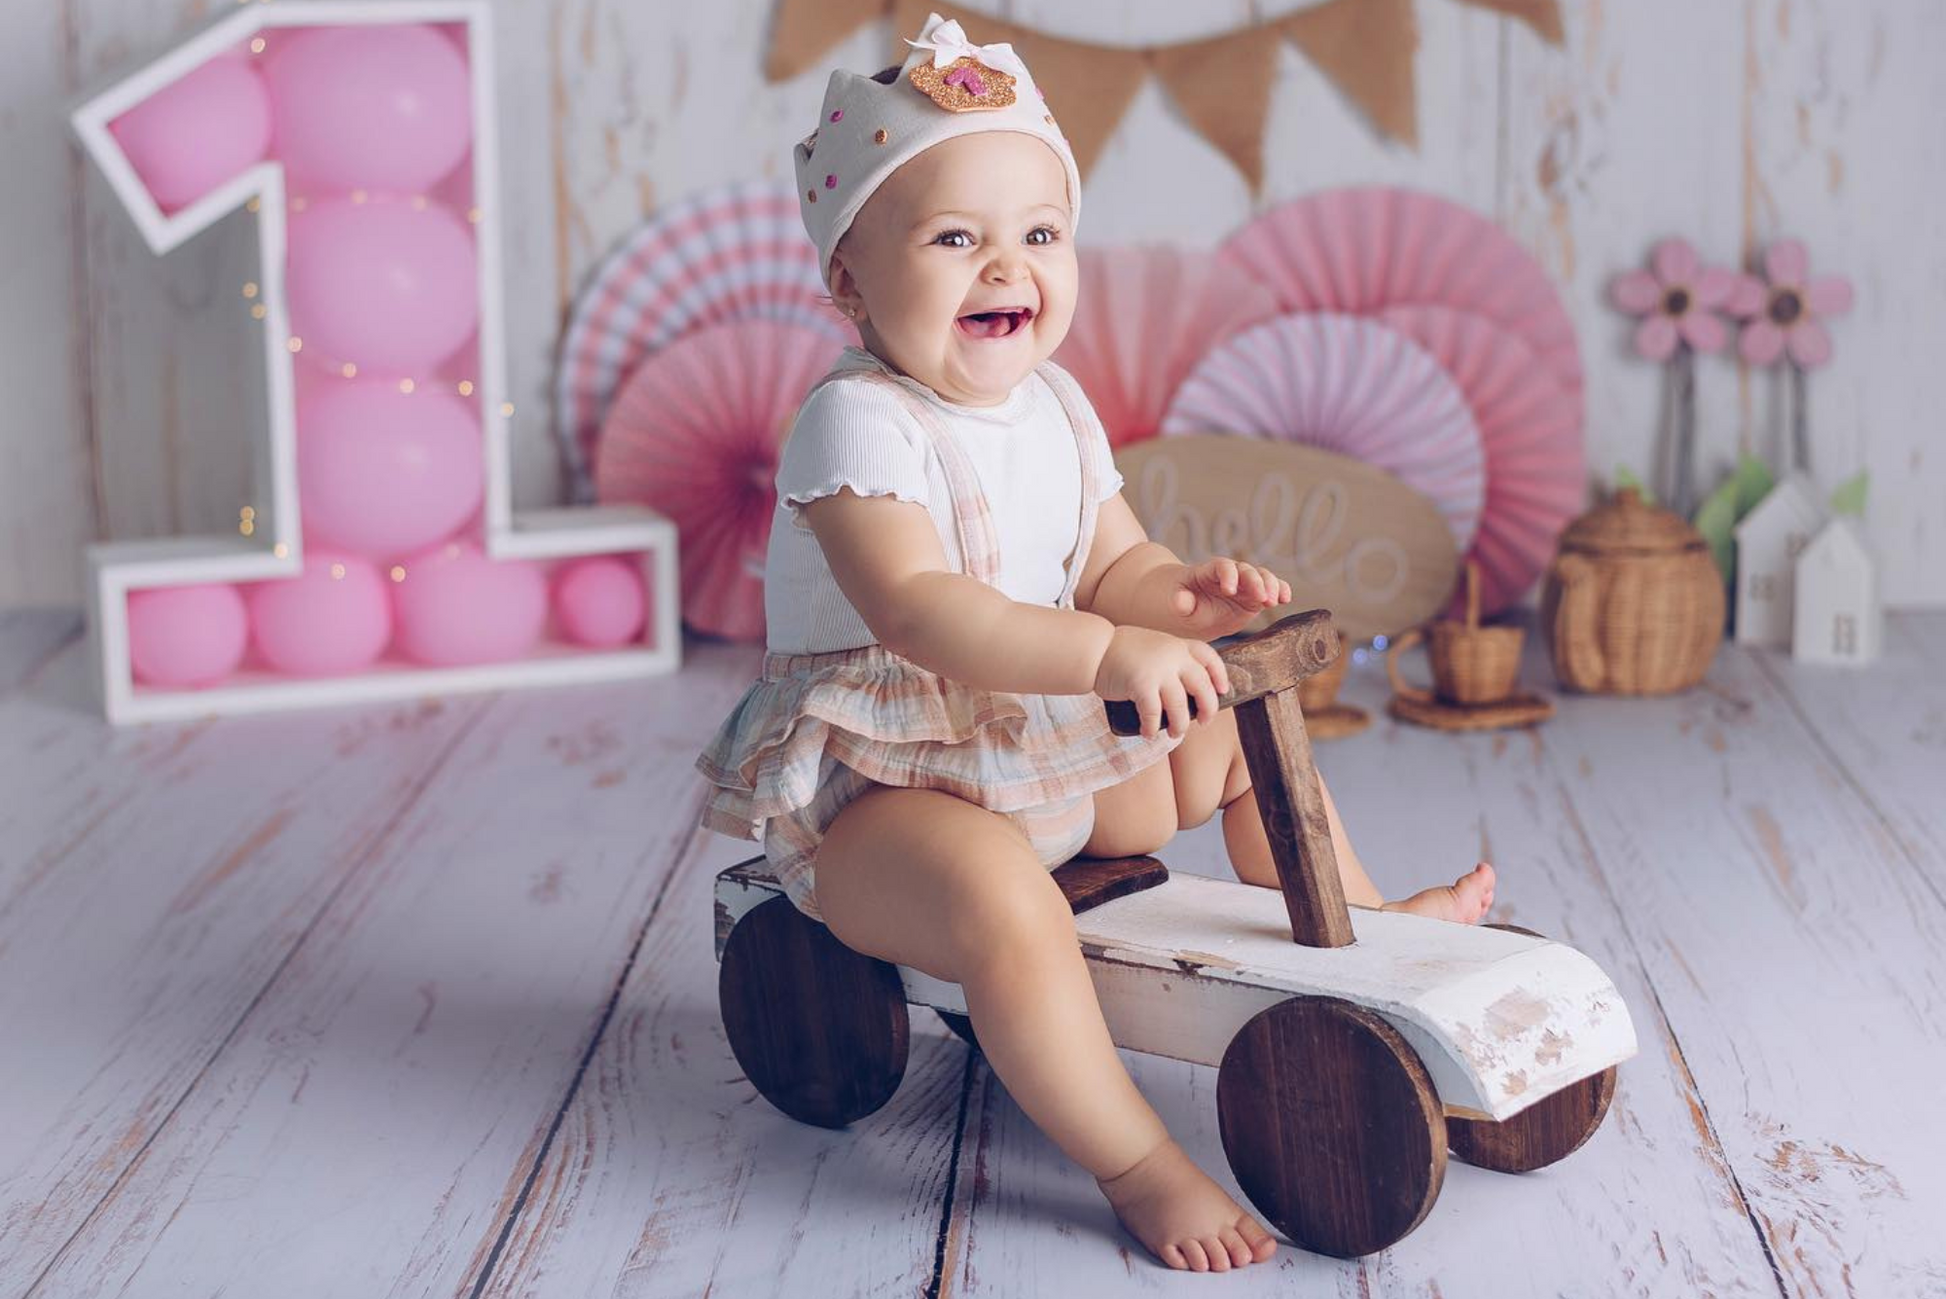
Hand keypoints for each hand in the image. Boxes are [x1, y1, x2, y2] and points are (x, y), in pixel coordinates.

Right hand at [1092, 625, 1229, 740]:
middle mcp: (1172, 655)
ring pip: (1180, 706)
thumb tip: (1185, 692)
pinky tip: (1148, 733)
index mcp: (1177, 645)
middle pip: (1202, 685)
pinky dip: (1153, 728)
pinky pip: (1154, 714)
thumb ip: (1170, 661)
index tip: (1223, 690)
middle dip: (1208, 708)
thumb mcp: (1153, 647)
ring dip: (1180, 725)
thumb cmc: (1119, 652)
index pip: (1208, 657)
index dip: (1220, 675)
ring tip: (1175, 734)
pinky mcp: (1141, 683)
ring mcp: (1158, 669)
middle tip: (1203, 722)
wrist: (1094, 649)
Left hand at [1170, 558, 1292, 638]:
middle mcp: (1231, 574)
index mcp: (1209, 572)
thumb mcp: (1176, 605)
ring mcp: (1245, 585)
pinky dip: (1281, 591)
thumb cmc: (1182, 605)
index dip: (1228, 575)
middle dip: (1255, 582)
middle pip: (1246, 570)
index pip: (1221, 566)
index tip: (1230, 590)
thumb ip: (1180, 602)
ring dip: (1271, 586)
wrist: (1192, 613)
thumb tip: (1181, 600)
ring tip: (1274, 601)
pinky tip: (1285, 599)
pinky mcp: (1255, 597)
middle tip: (1261, 597)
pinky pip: (1271, 589)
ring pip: (1262, 577)